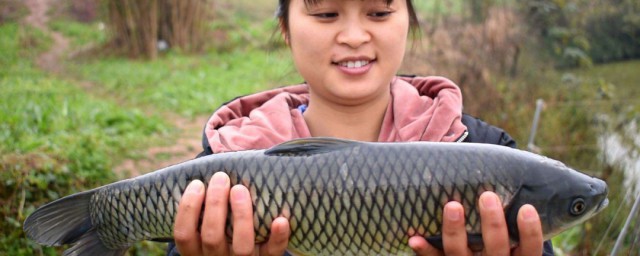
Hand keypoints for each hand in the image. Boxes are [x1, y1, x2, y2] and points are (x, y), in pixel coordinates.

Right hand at [174, 172, 290, 255]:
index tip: (197, 184)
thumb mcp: (205, 225)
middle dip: (215, 205)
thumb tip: (209, 168)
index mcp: (196, 250)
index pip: (184, 235)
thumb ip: (204, 205)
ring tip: (240, 189)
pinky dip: (278, 238)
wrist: (244, 254)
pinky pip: (272, 253)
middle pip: (212, 237)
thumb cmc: (222, 228)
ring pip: (241, 246)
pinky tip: (280, 220)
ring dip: (241, 215)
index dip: (188, 209)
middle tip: (221, 177)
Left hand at [409, 191, 543, 255]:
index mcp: (515, 255)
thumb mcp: (506, 224)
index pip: (530, 249)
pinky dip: (424, 250)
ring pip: (460, 254)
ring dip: (455, 231)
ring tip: (452, 206)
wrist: (472, 253)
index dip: (530, 231)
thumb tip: (511, 163)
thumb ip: (507, 202)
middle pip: (496, 249)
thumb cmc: (491, 228)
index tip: (527, 208)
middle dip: (493, 224)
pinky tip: (415, 238)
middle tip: (487, 196)